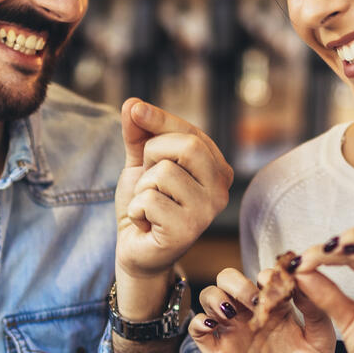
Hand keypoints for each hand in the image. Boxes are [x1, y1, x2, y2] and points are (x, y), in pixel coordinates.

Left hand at [115, 98, 232, 318]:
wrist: (135, 249)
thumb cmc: (145, 205)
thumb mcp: (140, 164)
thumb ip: (139, 134)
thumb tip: (132, 103)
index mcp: (217, 169)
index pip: (191, 131)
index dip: (160, 118)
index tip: (134, 108)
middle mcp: (221, 189)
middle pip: (188, 146)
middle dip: (153, 154)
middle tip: (148, 178)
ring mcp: (207, 212)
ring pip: (164, 173)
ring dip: (142, 188)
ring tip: (148, 205)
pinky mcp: (187, 231)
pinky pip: (150, 200)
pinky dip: (136, 210)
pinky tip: (145, 223)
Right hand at [187, 267, 335, 352]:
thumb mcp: (321, 340)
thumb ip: (315, 308)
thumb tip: (303, 274)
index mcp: (276, 308)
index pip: (261, 276)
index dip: (264, 275)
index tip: (273, 288)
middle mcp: (251, 316)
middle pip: (228, 279)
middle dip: (236, 283)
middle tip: (251, 300)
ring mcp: (232, 333)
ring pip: (209, 297)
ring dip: (216, 298)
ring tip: (230, 313)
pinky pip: (196, 329)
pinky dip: (199, 321)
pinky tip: (213, 326)